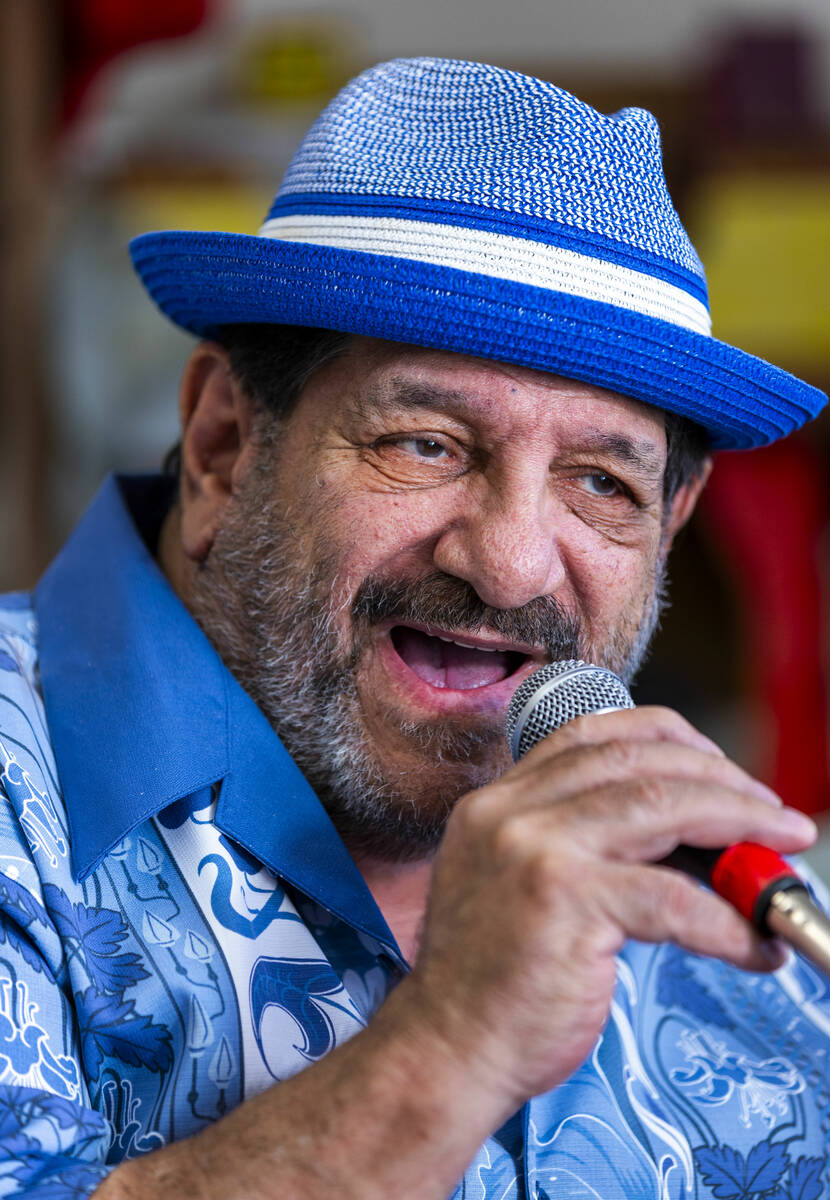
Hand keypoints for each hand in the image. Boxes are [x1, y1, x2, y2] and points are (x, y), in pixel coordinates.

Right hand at [401, 706, 816, 1113]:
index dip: (667, 737)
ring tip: (780, 850)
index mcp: (497, 801)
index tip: (716, 763)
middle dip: (719, 779)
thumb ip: (583, 845)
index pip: (591, 734)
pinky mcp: (565, 901)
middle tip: (771, 814)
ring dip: (739, 823)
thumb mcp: (521, 883)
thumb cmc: (492, 980)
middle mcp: (510, 811)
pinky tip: (753, 943)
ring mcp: (534, 850)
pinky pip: (674, 899)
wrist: (447, 1050)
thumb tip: (691, 835)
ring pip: (661, 806)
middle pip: (636, 760)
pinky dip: (728, 920)